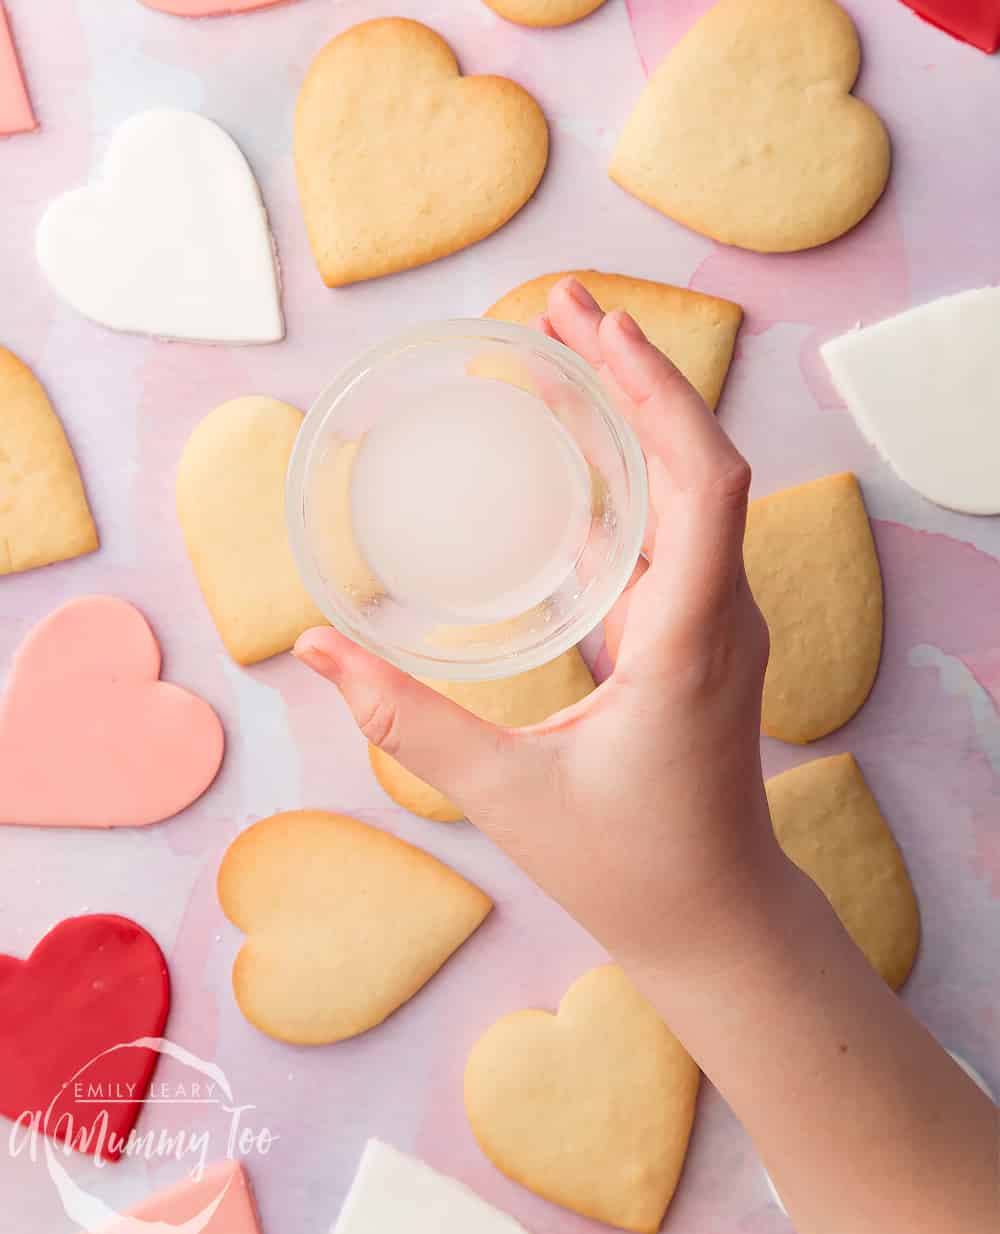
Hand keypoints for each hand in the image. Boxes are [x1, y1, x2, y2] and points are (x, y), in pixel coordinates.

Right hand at [294, 277, 779, 978]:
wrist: (720, 923)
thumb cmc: (634, 868)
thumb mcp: (508, 796)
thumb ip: (407, 721)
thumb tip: (318, 647)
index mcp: (691, 638)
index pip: (705, 480)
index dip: (654, 391)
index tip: (593, 328)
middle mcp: (719, 613)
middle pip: (696, 459)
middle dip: (632, 374)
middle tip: (556, 309)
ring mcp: (715, 621)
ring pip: (686, 488)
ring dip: (629, 417)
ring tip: (553, 360)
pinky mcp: (695, 635)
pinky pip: (669, 531)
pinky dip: (622, 478)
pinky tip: (567, 459)